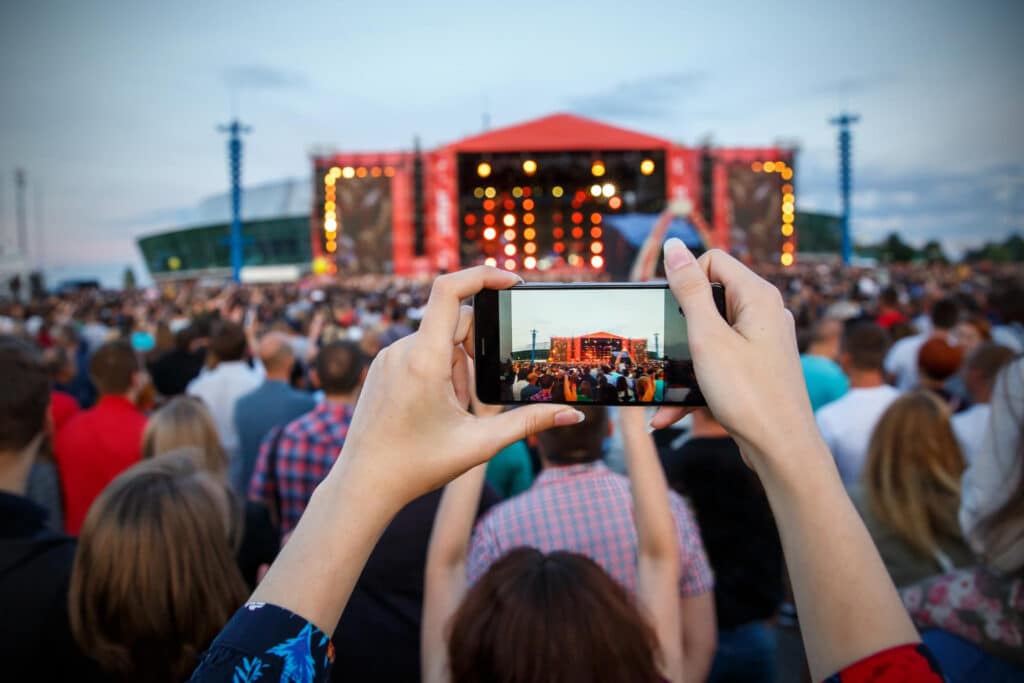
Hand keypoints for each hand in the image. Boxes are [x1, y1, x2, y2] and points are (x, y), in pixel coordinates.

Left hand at [328, 267, 583, 511]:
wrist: (363, 485)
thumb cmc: (417, 466)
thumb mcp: (480, 444)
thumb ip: (529, 423)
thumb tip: (572, 415)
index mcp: (424, 361)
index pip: (449, 290)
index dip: (482, 276)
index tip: (511, 282)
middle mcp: (402, 350)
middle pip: (455, 322)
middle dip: (477, 350)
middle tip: (474, 398)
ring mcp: (387, 357)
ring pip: (438, 340)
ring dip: (457, 366)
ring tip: (451, 412)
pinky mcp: (381, 367)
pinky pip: (419, 351)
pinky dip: (438, 370)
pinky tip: (434, 409)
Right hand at [650, 239, 817, 468]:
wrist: (782, 451)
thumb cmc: (749, 394)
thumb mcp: (708, 337)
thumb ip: (690, 290)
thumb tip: (674, 247)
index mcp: (758, 297)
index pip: (713, 260)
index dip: (685, 280)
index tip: (670, 312)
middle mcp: (765, 314)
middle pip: (709, 299)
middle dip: (679, 325)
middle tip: (662, 347)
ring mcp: (762, 343)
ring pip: (710, 338)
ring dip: (682, 362)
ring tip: (658, 388)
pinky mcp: (756, 370)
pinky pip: (719, 365)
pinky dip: (696, 384)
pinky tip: (668, 414)